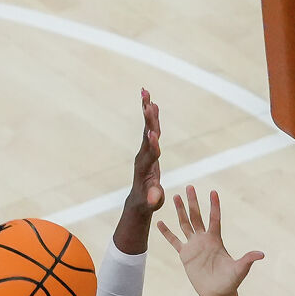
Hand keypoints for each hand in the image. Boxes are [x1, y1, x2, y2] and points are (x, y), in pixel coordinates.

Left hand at [126, 89, 163, 216]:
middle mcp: (143, 155)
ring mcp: (144, 150)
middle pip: (147, 135)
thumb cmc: (148, 201)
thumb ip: (154, 198)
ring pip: (147, 127)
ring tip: (146, 93)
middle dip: (148, 120)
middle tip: (148, 104)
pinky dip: (151, 116)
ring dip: (147, 111)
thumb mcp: (152, 202)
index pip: (150, 154)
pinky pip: (150, 128)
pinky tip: (152, 102)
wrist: (140, 199)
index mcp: (146, 167)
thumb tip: (154, 199)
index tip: (153, 134)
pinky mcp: (147, 148)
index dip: (152, 145)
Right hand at [157, 186, 262, 295]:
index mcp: (216, 240)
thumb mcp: (239, 269)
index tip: (213, 191)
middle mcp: (204, 239)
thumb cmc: (230, 281)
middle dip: (193, 202)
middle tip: (189, 186)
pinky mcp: (185, 255)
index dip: (214, 206)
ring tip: (175, 196)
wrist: (217, 293)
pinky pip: (174, 241)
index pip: (215, 218)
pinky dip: (167, 232)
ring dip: (180, 211)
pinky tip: (159, 222)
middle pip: (197, 216)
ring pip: (185, 224)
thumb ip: (247, 260)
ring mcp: (194, 246)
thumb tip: (261, 254)